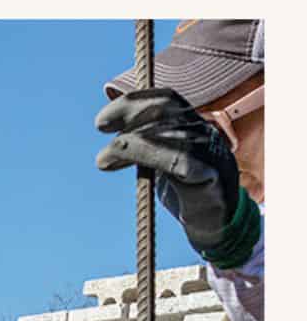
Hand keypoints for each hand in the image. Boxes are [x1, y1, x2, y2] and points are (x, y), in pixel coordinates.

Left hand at [95, 88, 240, 249]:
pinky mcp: (210, 178)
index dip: (133, 102)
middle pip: (165, 111)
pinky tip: (134, 169)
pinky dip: (154, 158)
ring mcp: (208, 152)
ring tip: (103, 159)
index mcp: (192, 125)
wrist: (218, 220)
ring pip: (170, 135)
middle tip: (101, 129)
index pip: (165, 99)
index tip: (102, 121)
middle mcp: (202, 132)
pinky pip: (182, 162)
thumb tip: (117, 136)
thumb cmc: (187, 189)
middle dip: (129, 115)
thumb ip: (147, 145)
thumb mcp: (163, 162)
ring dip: (132, 144)